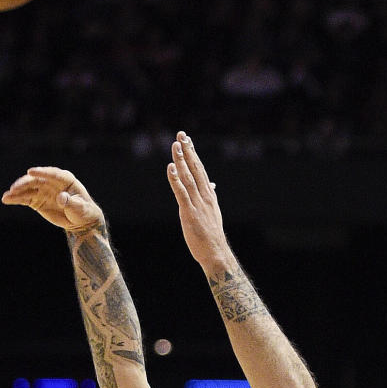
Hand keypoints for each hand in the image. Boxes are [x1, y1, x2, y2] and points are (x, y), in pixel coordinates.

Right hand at [1, 166, 103, 234]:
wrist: (80, 221)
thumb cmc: (83, 211)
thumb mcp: (80, 208)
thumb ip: (71, 202)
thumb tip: (61, 197)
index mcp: (65, 179)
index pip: (52, 174)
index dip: (41, 172)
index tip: (30, 172)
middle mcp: (52, 182)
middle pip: (36, 180)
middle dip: (24, 183)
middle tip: (14, 188)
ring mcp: (43, 190)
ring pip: (28, 188)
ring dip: (16, 191)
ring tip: (6, 196)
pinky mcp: (37, 199)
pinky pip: (25, 198)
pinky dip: (16, 199)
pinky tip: (6, 200)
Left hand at [166, 132, 230, 271]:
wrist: (215, 252)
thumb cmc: (211, 234)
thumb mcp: (212, 211)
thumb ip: (209, 196)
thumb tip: (211, 185)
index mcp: (208, 195)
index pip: (200, 169)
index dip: (193, 154)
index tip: (187, 140)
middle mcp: (204, 195)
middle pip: (195, 169)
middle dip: (187, 151)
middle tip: (181, 135)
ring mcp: (197, 203)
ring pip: (188, 177)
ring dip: (181, 160)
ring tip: (175, 146)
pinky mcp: (189, 213)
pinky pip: (181, 193)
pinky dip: (175, 180)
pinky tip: (171, 168)